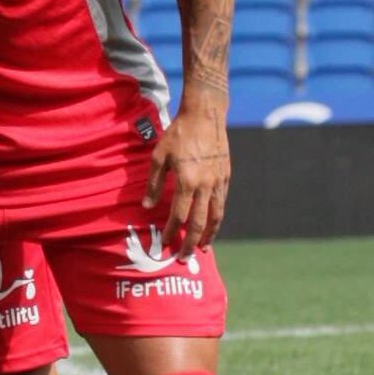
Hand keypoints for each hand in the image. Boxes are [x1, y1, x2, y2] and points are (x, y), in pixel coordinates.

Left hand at [143, 103, 230, 257]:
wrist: (205, 117)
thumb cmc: (177, 134)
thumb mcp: (158, 157)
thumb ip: (153, 183)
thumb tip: (147, 207)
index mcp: (187, 181)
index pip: (178, 215)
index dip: (171, 231)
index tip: (164, 242)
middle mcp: (206, 185)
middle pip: (199, 222)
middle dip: (191, 242)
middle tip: (184, 257)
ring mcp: (219, 182)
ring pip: (216, 216)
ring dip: (209, 234)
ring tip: (202, 248)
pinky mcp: (226, 177)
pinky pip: (222, 204)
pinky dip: (217, 218)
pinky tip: (211, 225)